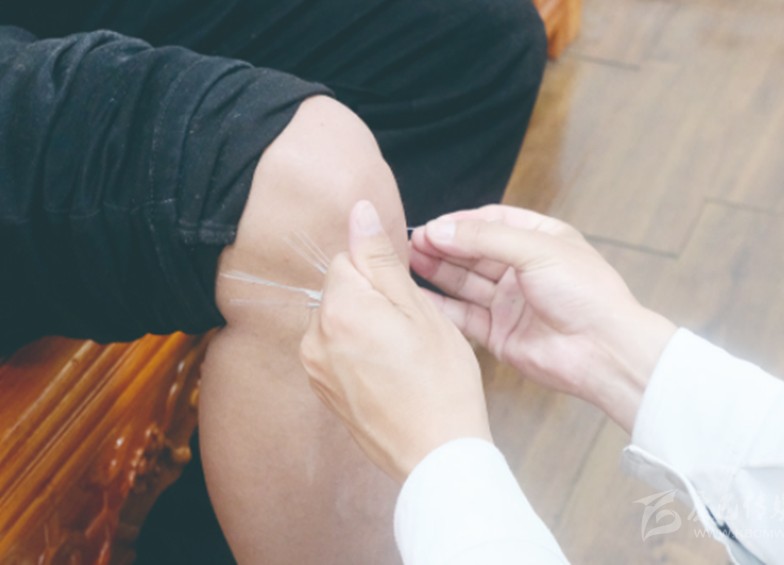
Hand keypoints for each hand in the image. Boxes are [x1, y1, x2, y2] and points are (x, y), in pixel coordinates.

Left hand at [299, 201, 491, 482]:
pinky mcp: (321, 389)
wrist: (436, 453)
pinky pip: (335, 350)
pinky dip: (357, 352)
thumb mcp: (419, 309)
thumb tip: (358, 211)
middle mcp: (314, 336)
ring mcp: (314, 367)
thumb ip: (381, 258)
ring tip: (400, 357)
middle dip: (370, 299)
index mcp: (340, 308)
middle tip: (409, 331)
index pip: (347, 258)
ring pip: (338, 320)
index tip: (406, 301)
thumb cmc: (440, 380)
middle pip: (340, 289)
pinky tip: (388, 374)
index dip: (382, 274)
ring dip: (363, 326)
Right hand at [410, 205, 675, 431]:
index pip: (492, 222)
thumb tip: (440, 230)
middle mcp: (523, 269)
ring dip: (439, 271)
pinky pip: (464, 316)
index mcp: (541, 240)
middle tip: (412, 242)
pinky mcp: (499, 334)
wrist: (603, 351)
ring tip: (409, 260)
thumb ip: (484, 240)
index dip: (460, 222)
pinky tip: (417, 295)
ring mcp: (510, 303)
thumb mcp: (536, 250)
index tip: (432, 225)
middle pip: (474, 252)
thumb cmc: (585, 293)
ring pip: (465, 282)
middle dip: (444, 246)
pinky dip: (441, 306)